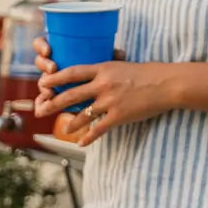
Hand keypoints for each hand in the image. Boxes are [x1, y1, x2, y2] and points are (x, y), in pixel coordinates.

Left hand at [31, 38, 165, 146]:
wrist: (167, 84)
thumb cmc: (147, 73)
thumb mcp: (123, 64)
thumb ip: (106, 68)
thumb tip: (94, 69)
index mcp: (103, 69)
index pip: (72, 73)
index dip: (55, 78)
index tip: (42, 83)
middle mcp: (103, 85)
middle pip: (71, 95)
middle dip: (52, 103)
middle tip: (40, 109)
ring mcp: (110, 101)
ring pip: (82, 114)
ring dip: (70, 123)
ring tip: (62, 128)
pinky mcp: (119, 115)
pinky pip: (99, 129)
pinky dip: (89, 138)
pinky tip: (81, 143)